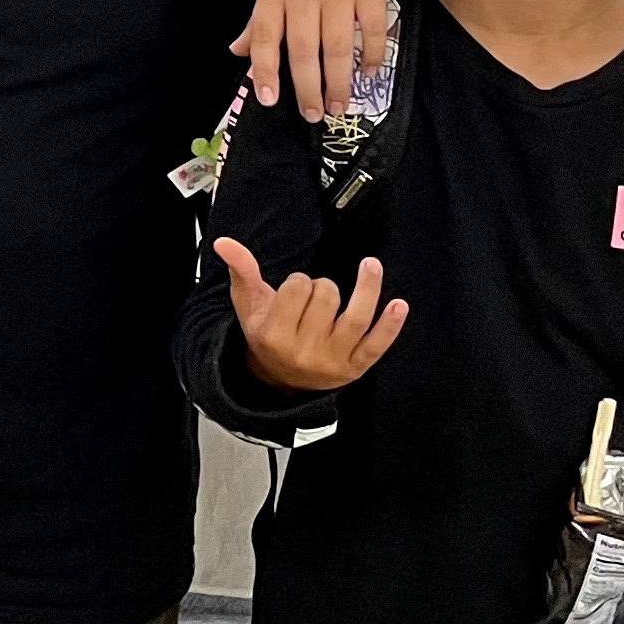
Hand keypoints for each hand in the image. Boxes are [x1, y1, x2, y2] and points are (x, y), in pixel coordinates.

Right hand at [214, 237, 409, 392]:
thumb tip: (224, 242)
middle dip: (323, 287)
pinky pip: (376, 344)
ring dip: (367, 288)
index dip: (299, 282)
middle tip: (314, 301)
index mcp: (274, 334)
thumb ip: (240, 271)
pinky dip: (390, 326)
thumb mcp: (248, 306)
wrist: (280, 380)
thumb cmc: (266, 335)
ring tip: (371, 266)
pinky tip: (398, 305)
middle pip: (327, 296)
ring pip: (354, 317)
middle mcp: (303, 351)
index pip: (298, 287)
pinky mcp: (355, 367)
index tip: (294, 293)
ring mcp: (332, 361)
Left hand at [238, 0, 400, 117]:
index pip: (264, 36)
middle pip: (303, 49)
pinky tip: (367, 73)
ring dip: (338, 80)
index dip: (265, 70)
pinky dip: (371, 55)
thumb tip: (236, 52)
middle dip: (307, 87)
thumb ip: (257, 18)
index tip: (269, 100)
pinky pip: (372, 28)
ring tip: (338, 105)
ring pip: (337, 45)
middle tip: (313, 115)